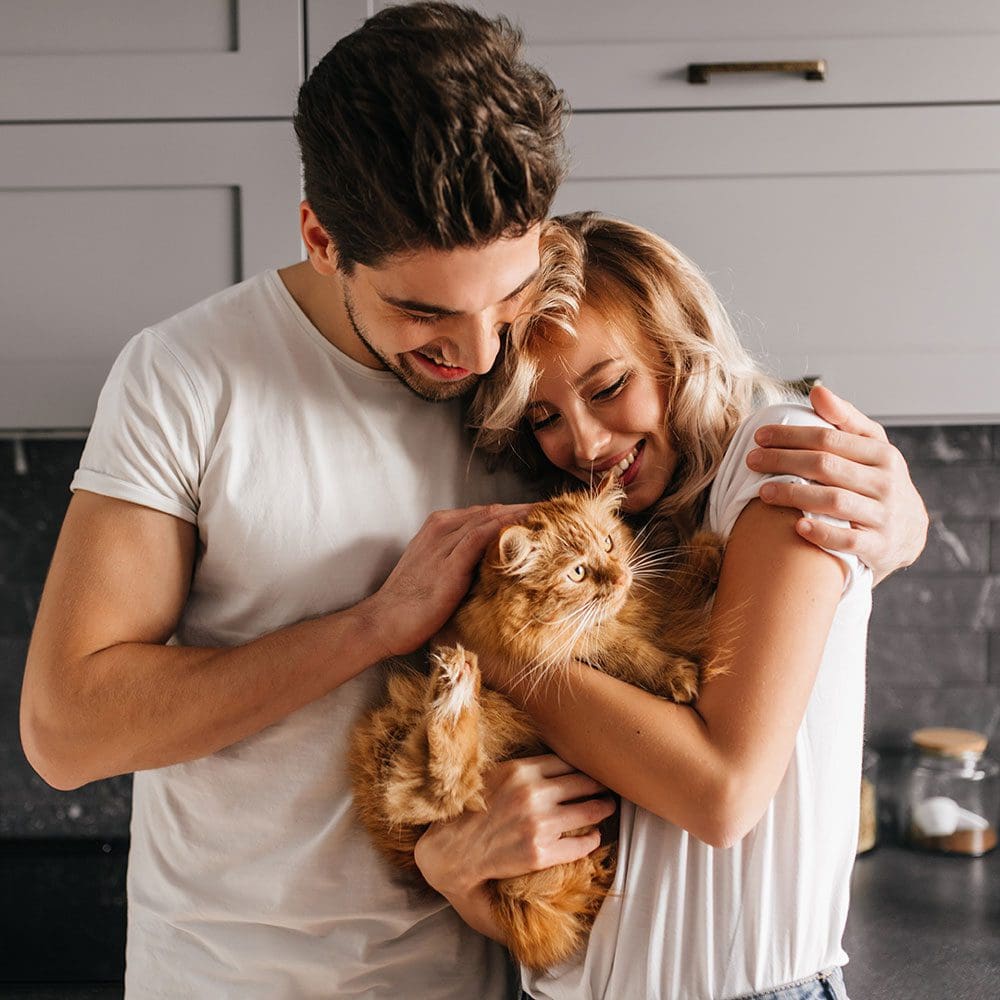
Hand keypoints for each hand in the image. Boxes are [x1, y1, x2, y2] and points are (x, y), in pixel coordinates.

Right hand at [361, 503, 533, 656]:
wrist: (384, 621)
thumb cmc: (409, 602)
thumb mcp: (437, 571)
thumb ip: (463, 561)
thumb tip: (496, 564)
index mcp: (439, 527)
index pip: (484, 513)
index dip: (514, 513)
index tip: (540, 517)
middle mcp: (442, 529)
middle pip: (491, 511)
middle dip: (523, 511)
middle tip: (554, 513)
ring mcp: (444, 544)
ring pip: (489, 519)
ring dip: (520, 516)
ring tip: (548, 518)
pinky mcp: (449, 564)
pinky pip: (481, 538)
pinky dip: (504, 530)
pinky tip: (525, 531)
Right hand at [413, 754, 615, 897]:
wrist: (455, 849)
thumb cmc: (474, 810)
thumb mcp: (496, 776)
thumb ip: (525, 769)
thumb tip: (556, 762)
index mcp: (521, 770)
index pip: (568, 762)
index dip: (584, 767)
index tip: (593, 770)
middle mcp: (533, 794)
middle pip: (584, 783)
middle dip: (600, 786)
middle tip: (608, 788)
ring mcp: (539, 824)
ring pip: (589, 811)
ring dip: (602, 809)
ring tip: (607, 808)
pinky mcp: (541, 853)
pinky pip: (580, 844)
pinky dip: (592, 840)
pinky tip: (593, 836)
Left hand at [749, 385, 927, 582]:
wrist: (909, 533)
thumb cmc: (878, 482)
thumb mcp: (871, 448)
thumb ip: (845, 420)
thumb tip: (817, 391)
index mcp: (882, 454)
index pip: (829, 438)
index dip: (791, 435)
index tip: (759, 436)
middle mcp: (886, 483)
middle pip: (826, 466)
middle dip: (784, 460)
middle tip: (751, 460)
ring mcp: (884, 517)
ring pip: (834, 501)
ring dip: (794, 495)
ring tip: (762, 492)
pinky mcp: (879, 547)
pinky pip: (848, 541)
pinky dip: (822, 534)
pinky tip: (797, 527)